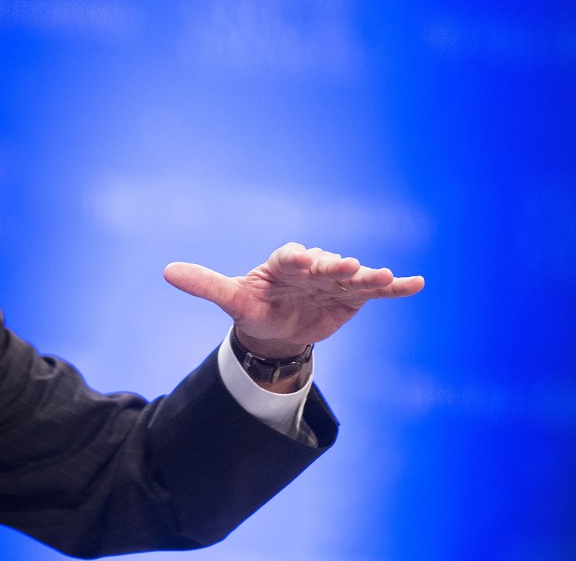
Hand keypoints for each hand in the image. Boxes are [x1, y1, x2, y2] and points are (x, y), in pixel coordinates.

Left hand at [164, 242, 424, 358]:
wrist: (278, 327)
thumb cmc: (253, 306)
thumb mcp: (230, 298)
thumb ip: (205, 284)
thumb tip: (167, 271)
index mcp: (282, 263)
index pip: (290, 256)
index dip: (296, 257)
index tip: (300, 258)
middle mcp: (312, 267)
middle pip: (325, 264)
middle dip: (334, 266)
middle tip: (345, 267)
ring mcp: (336, 282)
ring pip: (354, 278)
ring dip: (369, 276)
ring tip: (383, 277)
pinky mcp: (354, 298)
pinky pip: (377, 292)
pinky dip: (396, 288)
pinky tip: (418, 284)